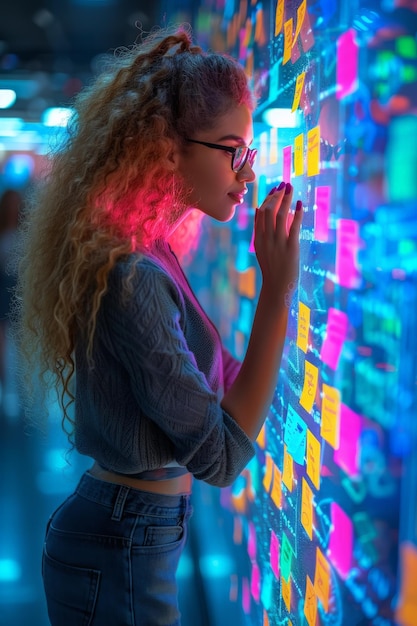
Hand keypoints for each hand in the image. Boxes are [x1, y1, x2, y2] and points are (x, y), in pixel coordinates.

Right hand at [254, 182, 302, 305]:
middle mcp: (266, 238)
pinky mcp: (290, 247)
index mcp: (258, 238)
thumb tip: (258, 209)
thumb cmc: (272, 268)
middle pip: (268, 210)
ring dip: (286, 199)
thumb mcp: (261, 248)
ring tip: (290, 188)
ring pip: (280, 214)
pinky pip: (293, 226)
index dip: (267, 199)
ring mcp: (278, 242)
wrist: (277, 287)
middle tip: (283, 184)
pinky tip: (300, 204)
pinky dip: (297, 213)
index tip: (274, 190)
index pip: (260, 213)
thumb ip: (260, 230)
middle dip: (276, 195)